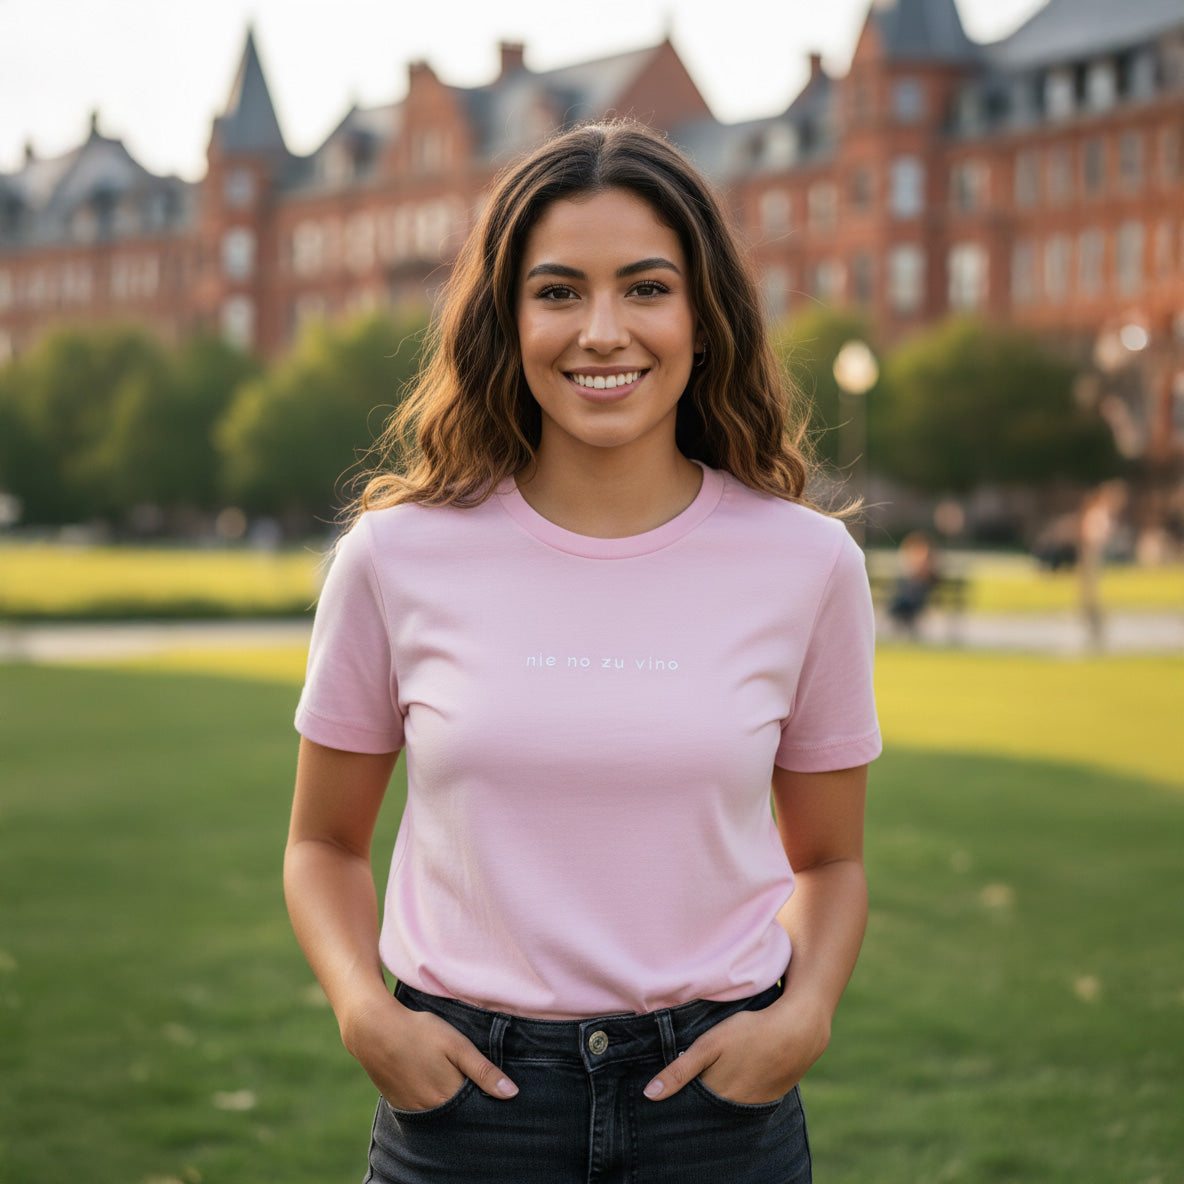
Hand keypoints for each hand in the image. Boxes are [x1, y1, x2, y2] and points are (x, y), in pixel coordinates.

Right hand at [341, 992, 517, 1110]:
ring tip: (448, 1076)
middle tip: (468, 1077)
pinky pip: (422, 1109)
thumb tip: (512, 1094)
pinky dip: (431, 1099)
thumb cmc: (419, 1032)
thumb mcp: (457, 1045)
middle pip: (458, 1113)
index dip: (485, 1098)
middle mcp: (431, 1111)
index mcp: (448, 1098)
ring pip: (440, 1112)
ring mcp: (413, 1109)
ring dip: (448, 1100)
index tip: (490, 1087)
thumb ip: (484, 1071)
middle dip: (468, 1101)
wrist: (374, 1029)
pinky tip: (431, 1080)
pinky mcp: (399, 1104)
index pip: (476, 1109)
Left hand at [643, 995, 830, 1104]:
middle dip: (697, 1098)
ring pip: (727, 1105)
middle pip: (707, 1107)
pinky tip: (739, 1072)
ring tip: (718, 1072)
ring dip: (719, 1094)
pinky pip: (746, 1101)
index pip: (689, 1106)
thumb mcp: (709, 1044)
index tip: (669, 1089)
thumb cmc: (749, 1032)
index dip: (678, 1097)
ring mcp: (754, 1105)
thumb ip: (679, 1071)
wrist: (797, 1031)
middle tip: (694, 1076)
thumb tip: (649, 1095)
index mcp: (716, 1097)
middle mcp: (735, 1108)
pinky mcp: (769, 1098)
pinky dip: (738, 1092)